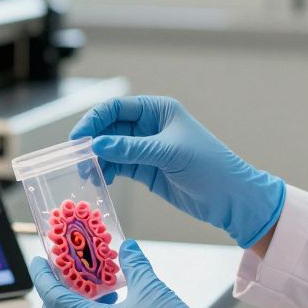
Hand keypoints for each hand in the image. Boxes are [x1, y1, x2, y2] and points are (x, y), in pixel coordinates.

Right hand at [72, 96, 285, 246]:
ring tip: (87, 174)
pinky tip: (99, 180)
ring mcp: (146, 148)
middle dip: (92, 142)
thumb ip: (131, 149)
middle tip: (76, 159)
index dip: (94, 120)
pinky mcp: (145, 170)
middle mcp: (149, 126)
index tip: (79, 138)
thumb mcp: (169, 154)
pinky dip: (106, 171)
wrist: (231, 199)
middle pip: (109, 128)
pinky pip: (118, 165)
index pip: (117, 108)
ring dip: (96, 159)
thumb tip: (97, 144)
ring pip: (110, 148)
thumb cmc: (210, 167)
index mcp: (158, 110)